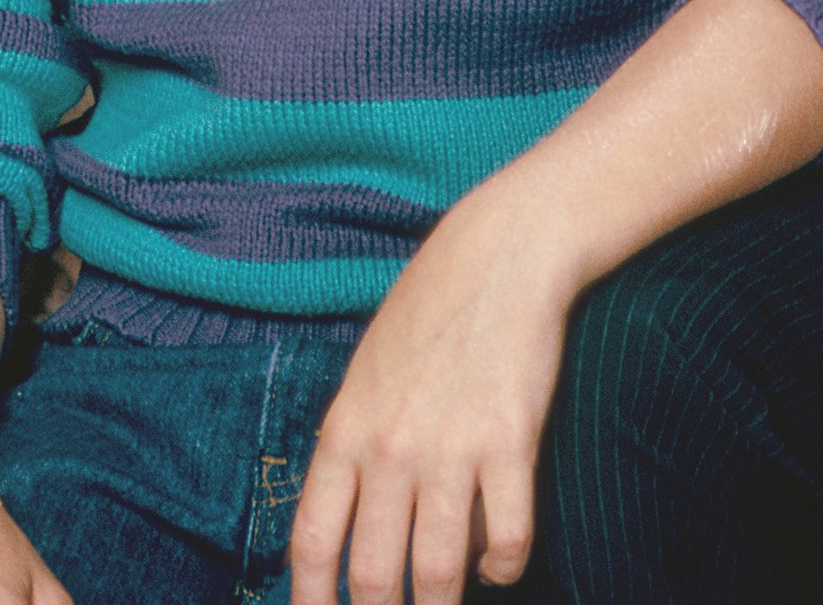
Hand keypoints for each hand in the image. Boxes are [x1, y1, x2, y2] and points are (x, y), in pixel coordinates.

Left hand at [288, 197, 572, 604]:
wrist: (500, 252)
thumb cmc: (431, 309)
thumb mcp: (368, 372)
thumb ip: (357, 446)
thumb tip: (360, 526)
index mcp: (346, 429)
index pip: (313, 544)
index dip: (313, 604)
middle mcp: (390, 447)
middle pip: (373, 576)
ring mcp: (450, 447)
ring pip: (437, 573)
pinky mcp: (509, 442)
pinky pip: (508, 539)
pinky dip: (504, 567)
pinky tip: (500, 564)